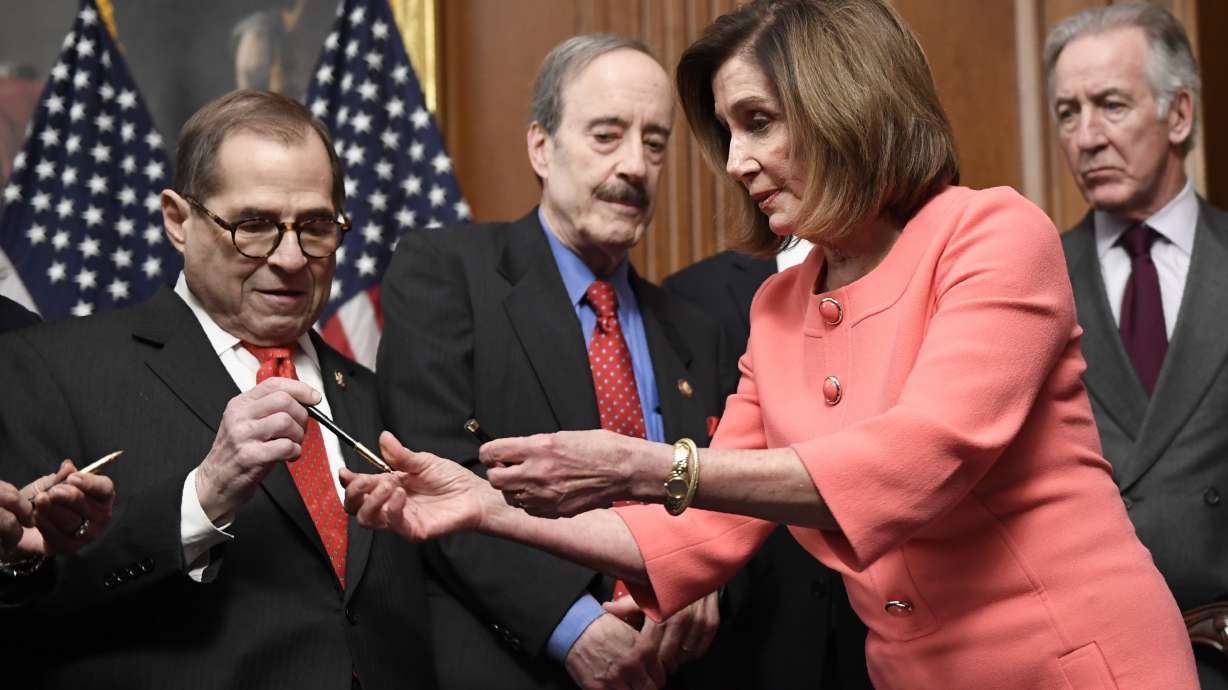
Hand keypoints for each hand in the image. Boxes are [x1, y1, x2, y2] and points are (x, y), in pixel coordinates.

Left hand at [3, 460, 116, 559]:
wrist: (30, 522)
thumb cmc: (49, 498)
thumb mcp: (53, 483)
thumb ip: (61, 476)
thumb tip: (68, 466)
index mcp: (101, 496)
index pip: (104, 489)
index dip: (90, 483)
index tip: (72, 477)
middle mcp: (99, 516)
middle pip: (91, 508)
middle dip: (71, 498)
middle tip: (54, 491)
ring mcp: (86, 534)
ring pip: (73, 522)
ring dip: (54, 510)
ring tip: (40, 501)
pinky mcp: (69, 547)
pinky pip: (58, 537)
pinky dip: (45, 525)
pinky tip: (35, 516)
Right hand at [195, 378, 319, 522]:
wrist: (216, 482)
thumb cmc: (238, 452)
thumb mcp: (248, 423)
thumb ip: (271, 409)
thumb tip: (305, 401)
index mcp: (240, 404)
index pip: (274, 384)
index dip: (300, 389)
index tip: (314, 398)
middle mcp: (239, 416)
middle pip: (284, 401)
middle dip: (302, 415)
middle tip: (300, 429)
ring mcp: (243, 435)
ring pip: (286, 421)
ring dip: (298, 435)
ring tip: (293, 444)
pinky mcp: (250, 456)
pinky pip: (285, 446)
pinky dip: (295, 451)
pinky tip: (289, 456)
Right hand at [340, 431, 488, 540]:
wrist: (474, 494)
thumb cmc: (452, 479)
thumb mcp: (424, 461)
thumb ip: (401, 454)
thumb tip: (383, 437)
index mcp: (390, 485)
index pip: (360, 487)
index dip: (348, 481)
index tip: (344, 471)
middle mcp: (390, 504)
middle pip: (355, 507)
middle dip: (353, 492)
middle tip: (366, 480)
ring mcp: (400, 519)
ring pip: (367, 519)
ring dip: (371, 500)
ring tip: (389, 485)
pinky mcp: (412, 530)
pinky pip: (392, 523)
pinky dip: (391, 508)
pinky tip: (401, 494)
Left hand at [481, 430, 661, 517]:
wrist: (624, 470)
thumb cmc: (599, 448)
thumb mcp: (562, 436)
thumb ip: (535, 445)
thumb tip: (515, 452)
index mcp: (538, 448)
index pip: (492, 452)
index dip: (490, 453)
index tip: (495, 454)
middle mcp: (537, 472)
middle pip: (494, 479)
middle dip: (498, 473)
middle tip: (509, 469)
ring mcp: (545, 495)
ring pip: (510, 497)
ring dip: (513, 489)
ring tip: (530, 480)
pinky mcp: (555, 511)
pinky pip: (528, 509)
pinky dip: (530, 502)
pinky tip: (543, 492)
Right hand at [565, 612, 665, 689]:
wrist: (575, 628)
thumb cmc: (602, 628)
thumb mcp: (631, 632)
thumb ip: (646, 651)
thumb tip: (653, 666)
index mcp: (644, 650)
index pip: (660, 677)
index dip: (654, 679)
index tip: (649, 679)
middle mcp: (632, 665)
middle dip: (646, 688)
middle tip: (638, 684)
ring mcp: (616, 679)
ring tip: (625, 685)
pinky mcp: (599, 689)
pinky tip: (613, 687)